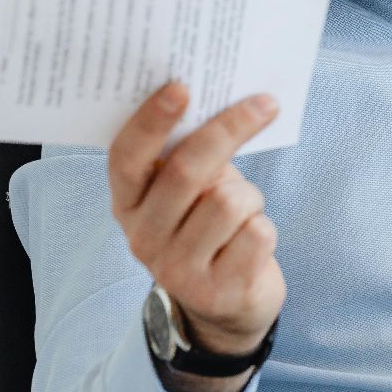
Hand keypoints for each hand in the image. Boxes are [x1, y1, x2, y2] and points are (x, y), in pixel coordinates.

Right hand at [108, 81, 285, 357]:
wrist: (229, 304)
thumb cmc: (210, 226)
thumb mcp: (190, 191)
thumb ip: (190, 154)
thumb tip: (222, 97)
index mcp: (127, 203)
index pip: (127, 157)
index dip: (151, 121)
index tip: (181, 86)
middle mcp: (142, 237)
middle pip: (186, 171)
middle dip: (230, 130)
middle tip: (264, 103)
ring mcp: (177, 270)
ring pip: (229, 201)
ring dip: (251, 197)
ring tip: (244, 211)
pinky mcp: (217, 292)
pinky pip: (257, 233)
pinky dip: (264, 228)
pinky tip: (250, 243)